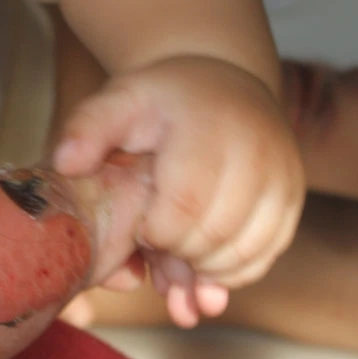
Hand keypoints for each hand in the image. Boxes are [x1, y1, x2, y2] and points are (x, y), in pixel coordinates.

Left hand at [53, 56, 304, 315]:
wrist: (222, 85)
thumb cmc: (163, 100)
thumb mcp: (119, 99)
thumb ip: (87, 128)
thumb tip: (65, 163)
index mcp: (209, 128)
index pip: (185, 206)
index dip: (155, 232)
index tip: (138, 226)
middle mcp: (257, 152)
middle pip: (213, 238)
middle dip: (175, 255)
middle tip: (153, 243)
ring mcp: (282, 179)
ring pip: (242, 255)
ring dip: (202, 271)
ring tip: (174, 254)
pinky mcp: (292, 201)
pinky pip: (263, 257)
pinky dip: (229, 273)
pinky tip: (201, 263)